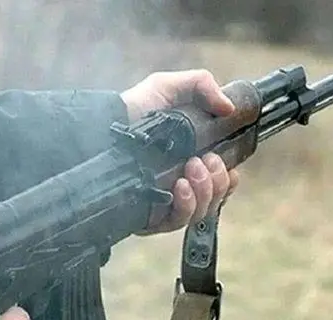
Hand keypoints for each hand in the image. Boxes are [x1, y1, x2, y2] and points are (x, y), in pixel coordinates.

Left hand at [120, 69, 239, 233]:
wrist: (103, 127)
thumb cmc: (134, 109)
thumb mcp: (168, 87)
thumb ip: (202, 85)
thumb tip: (229, 107)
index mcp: (191, 162)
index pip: (221, 183)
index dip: (229, 179)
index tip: (228, 166)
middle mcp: (181, 185)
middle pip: (215, 198)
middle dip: (217, 180)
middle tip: (204, 160)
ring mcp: (166, 203)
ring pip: (201, 212)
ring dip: (205, 190)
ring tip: (191, 168)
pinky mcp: (150, 217)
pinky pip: (177, 222)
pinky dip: (186, 205)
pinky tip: (180, 186)